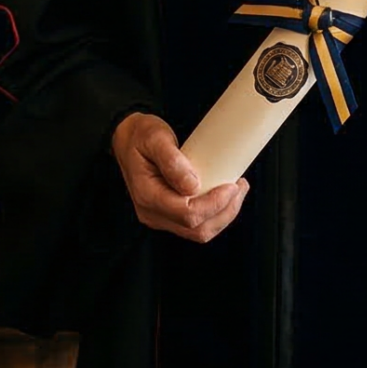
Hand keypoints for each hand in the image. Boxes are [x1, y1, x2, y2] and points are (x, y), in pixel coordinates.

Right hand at [111, 112, 248, 242]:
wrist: (127, 139)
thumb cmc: (141, 136)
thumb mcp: (154, 137)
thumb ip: (172, 160)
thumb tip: (193, 185)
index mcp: (147, 195)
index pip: (187, 214)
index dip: (214, 204)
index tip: (231, 186)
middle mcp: (152, 213)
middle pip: (197, 229)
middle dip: (225, 211)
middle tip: (239, 186)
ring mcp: (160, 217)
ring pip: (199, 232)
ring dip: (224, 215)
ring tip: (237, 191)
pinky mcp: (169, 216)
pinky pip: (196, 225)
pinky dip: (215, 215)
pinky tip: (225, 197)